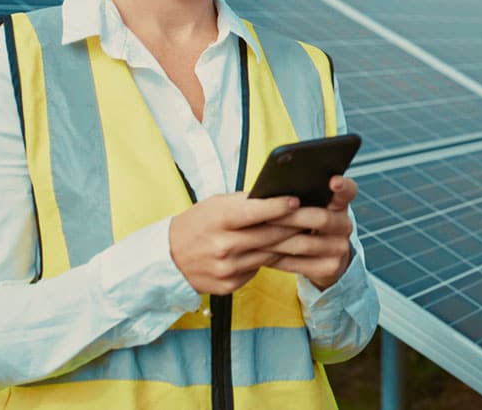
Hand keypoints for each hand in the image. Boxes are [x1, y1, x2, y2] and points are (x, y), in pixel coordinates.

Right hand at [169, 193, 302, 294]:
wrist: (169, 258)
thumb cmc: (196, 225)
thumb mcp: (214, 205)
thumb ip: (244, 203)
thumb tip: (276, 198)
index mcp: (218, 220)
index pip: (254, 212)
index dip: (278, 206)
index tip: (296, 201)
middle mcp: (223, 245)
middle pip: (268, 235)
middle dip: (294, 225)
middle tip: (313, 217)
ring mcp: (227, 268)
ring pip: (269, 254)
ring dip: (287, 244)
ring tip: (303, 233)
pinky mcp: (230, 284)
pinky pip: (258, 269)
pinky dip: (268, 259)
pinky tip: (277, 250)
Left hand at [264, 176, 356, 290]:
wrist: (320, 259)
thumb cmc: (305, 223)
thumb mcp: (307, 207)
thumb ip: (297, 197)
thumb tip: (269, 192)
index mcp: (339, 203)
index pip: (348, 190)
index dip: (342, 186)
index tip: (333, 182)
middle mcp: (344, 224)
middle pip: (321, 218)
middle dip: (290, 217)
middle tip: (267, 216)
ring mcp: (340, 247)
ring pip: (306, 243)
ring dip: (277, 240)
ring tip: (255, 236)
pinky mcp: (330, 268)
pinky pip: (299, 264)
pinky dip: (277, 259)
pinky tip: (261, 254)